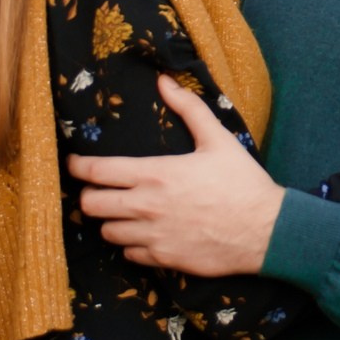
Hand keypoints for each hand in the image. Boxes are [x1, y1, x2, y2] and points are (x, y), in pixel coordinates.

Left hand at [66, 75, 286, 275]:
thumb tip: (164, 80)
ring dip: (110, 221)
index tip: (74, 163)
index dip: (77, 166)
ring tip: (121, 213)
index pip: (96, 171)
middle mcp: (146, 206)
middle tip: (99, 190)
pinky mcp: (163, 259)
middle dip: (89, 196)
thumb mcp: (217, 139)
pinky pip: (129, 254)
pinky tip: (144, 234)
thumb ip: (188, 108)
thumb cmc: (242, 183)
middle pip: (91, 205)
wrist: (265, 231)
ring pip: (106, 232)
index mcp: (154, 174)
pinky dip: (131, 244)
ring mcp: (153, 236)